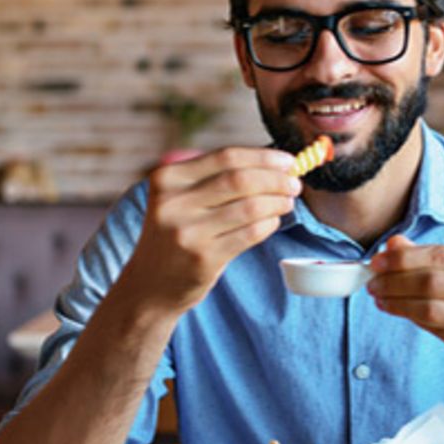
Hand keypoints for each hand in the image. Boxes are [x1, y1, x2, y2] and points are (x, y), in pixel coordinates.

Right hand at [125, 147, 299, 311]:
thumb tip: (272, 163)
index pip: (225, 157)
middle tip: (294, 183)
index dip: (263, 157)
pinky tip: (273, 221)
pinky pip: (250, 233)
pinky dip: (269, 224)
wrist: (150, 285)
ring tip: (287, 202)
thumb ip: (213, 179)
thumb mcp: (178, 200)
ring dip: (277, 202)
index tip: (287, 161)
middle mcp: (173, 203)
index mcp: (167, 179)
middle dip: (276, 179)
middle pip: (240, 180)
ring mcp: (187, 232)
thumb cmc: (175, 235)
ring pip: (250, 207)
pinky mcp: (203, 258)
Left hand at [367, 235, 443, 377]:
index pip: (441, 255)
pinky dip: (408, 316)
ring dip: (397, 301)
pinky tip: (394, 310)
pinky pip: (433, 328)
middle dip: (395, 281)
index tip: (377, 262)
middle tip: (373, 282)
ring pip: (431, 308)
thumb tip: (393, 244)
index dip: (404, 258)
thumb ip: (431, 257)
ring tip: (379, 297)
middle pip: (433, 282)